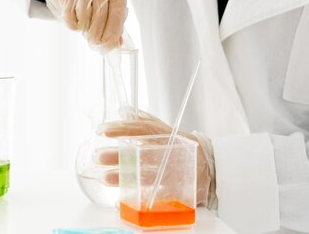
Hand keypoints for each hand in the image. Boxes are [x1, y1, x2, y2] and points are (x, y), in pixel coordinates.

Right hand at [41, 0, 126, 49]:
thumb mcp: (112, 0)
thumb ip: (116, 21)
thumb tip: (117, 43)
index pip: (117, 14)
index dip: (113, 33)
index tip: (109, 45)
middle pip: (100, 17)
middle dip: (98, 36)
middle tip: (96, 43)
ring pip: (85, 19)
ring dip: (86, 30)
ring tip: (88, 28)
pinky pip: (70, 19)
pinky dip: (74, 26)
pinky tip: (78, 21)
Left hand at [96, 109, 215, 207]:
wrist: (210, 168)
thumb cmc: (182, 147)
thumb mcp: (165, 130)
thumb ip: (144, 120)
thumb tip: (123, 110)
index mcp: (165, 135)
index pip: (141, 129)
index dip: (120, 129)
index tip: (102, 131)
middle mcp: (169, 153)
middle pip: (141, 153)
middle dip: (117, 156)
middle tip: (97, 156)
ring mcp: (172, 173)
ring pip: (145, 175)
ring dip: (122, 177)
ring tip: (104, 177)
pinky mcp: (175, 191)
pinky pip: (154, 195)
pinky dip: (136, 197)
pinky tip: (120, 198)